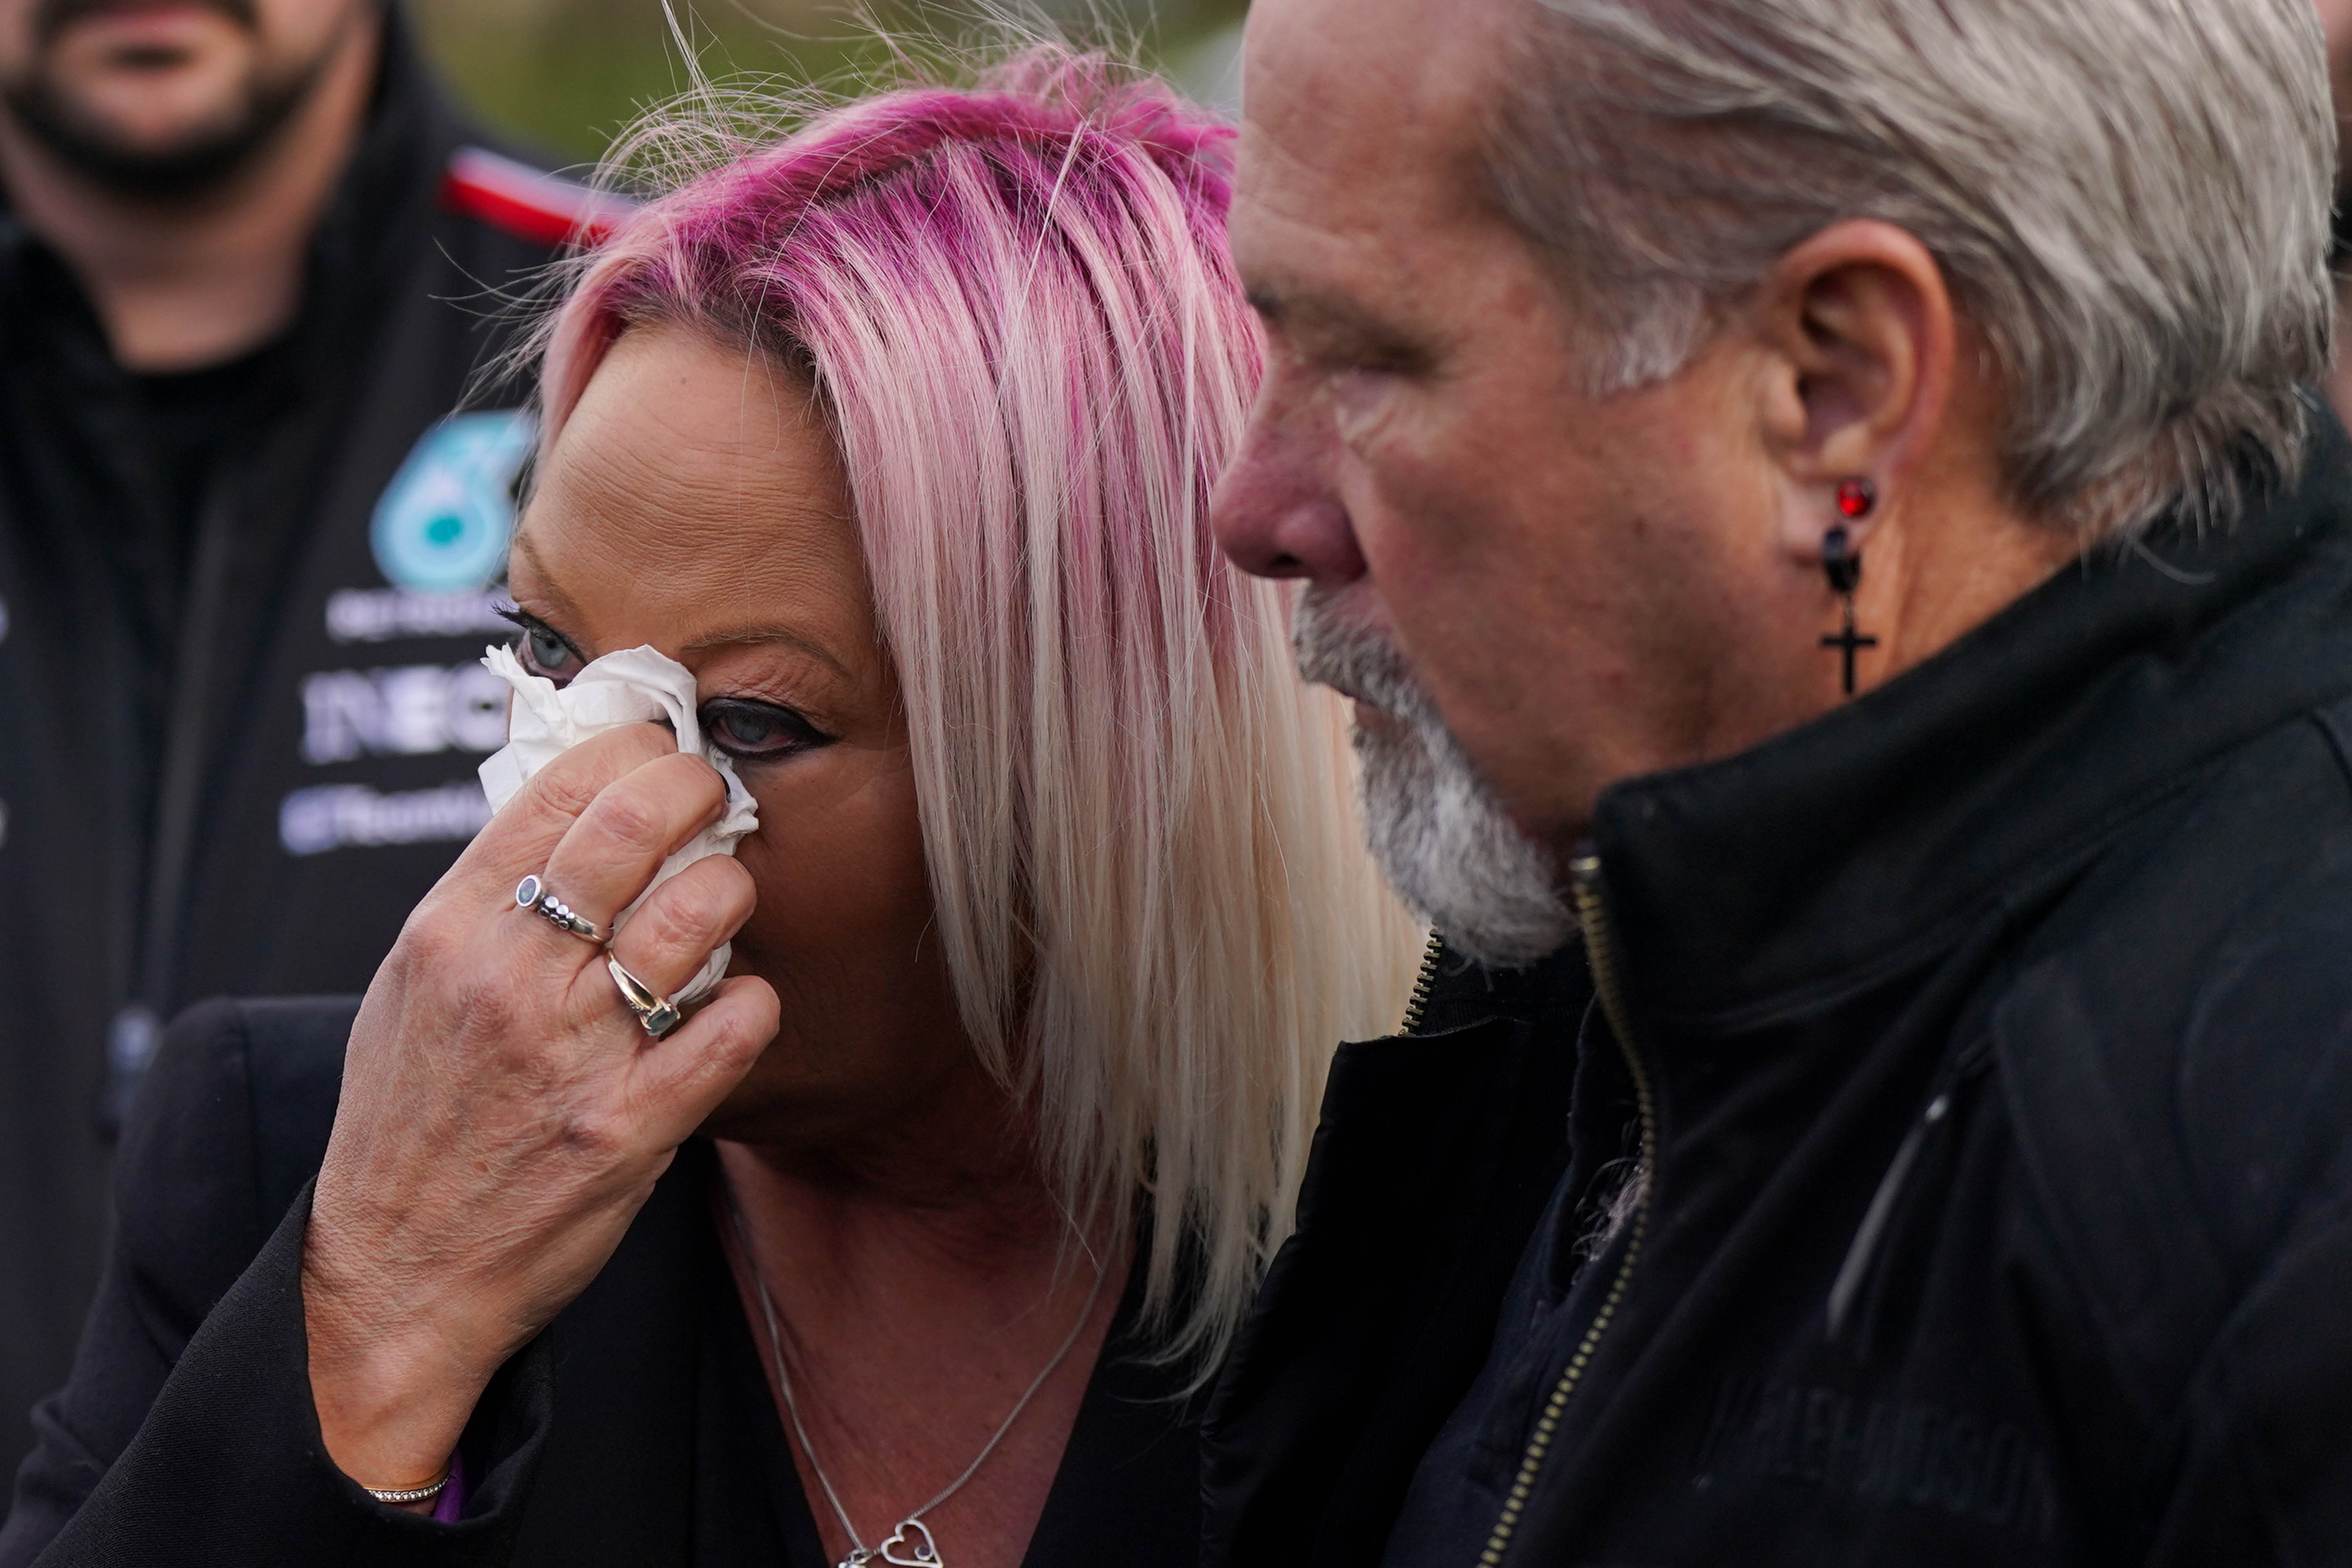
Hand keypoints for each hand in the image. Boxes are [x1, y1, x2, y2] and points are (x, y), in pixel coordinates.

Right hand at [300, 724, 779, 1500]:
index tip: (665, 747)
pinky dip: (754, 1003)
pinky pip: (732, 1028)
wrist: (396, 1272)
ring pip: (696, 913)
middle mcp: (512, 980)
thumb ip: (486, 899)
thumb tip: (569, 813)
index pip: (561, 792)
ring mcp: (574, 1052)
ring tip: (723, 903)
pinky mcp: (630, 1127)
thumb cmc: (410, 1123)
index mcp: (453, 932)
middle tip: (717, 796)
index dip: (634, 749)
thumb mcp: (414, 986)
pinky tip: (739, 1004)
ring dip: (730, 890)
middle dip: (697, 788)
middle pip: (635, 828)